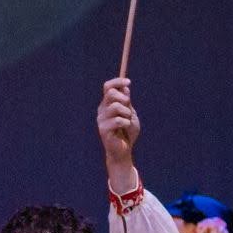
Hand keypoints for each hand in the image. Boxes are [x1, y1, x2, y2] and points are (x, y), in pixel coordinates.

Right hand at [97, 77, 141, 191]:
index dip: (117, 82)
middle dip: (124, 98)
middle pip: (110, 93)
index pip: (108, 87)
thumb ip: (127, 102)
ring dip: (127, 113)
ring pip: (115, 106)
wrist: (123, 151)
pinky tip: (126, 128)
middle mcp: (102, 110)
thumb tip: (125, 88)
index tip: (129, 82)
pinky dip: (127, 123)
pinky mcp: (103, 129)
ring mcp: (101, 119)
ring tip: (128, 121)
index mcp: (107, 104)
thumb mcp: (130, 114)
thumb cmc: (127, 133)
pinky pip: (118, 120)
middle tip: (129, 108)